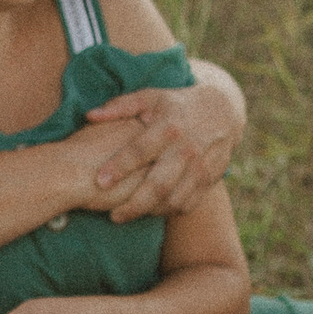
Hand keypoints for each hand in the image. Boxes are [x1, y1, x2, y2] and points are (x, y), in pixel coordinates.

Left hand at [82, 85, 233, 223]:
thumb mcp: (150, 97)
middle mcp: (187, 148)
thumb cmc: (175, 104)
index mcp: (169, 126)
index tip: (99, 182)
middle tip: (113, 216)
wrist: (222, 110)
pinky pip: (189, 203)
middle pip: (159, 185)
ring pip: (174, 199)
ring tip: (127, 214)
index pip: (141, 150)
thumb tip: (89, 116)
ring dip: (150, 211)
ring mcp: (201, 166)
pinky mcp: (210, 179)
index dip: (119, 167)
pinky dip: (169, 211)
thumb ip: (120, 107)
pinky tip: (151, 210)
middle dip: (134, 204)